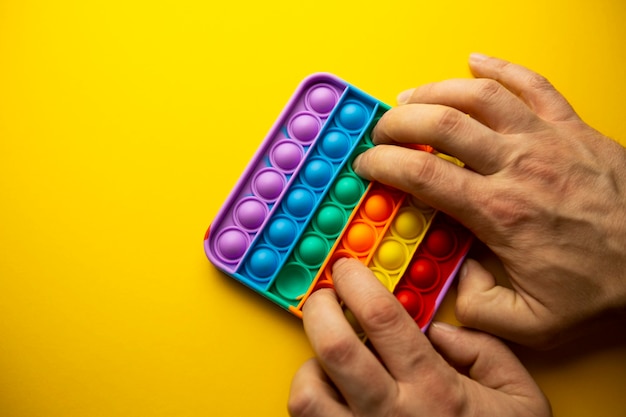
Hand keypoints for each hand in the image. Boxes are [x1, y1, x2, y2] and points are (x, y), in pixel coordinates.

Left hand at [288, 259, 550, 416]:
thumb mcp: (519, 397)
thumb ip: (484, 349)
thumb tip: (437, 328)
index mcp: (435, 388)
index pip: (382, 318)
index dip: (357, 282)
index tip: (347, 267)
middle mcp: (392, 413)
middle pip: (335, 348)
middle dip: (319, 309)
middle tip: (322, 296)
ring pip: (308, 394)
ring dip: (310, 365)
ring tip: (326, 356)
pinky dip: (311, 400)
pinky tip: (330, 392)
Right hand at [352, 54, 625, 347]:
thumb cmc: (601, 288)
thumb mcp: (531, 323)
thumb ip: (479, 306)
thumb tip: (458, 275)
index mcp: (499, 212)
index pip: (423, 174)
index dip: (384, 164)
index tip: (367, 166)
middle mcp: (518, 166)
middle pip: (442, 124)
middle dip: (399, 121)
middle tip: (381, 130)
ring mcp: (547, 140)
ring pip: (480, 96)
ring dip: (437, 90)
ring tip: (411, 96)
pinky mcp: (573, 128)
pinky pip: (533, 84)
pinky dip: (501, 67)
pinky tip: (476, 61)